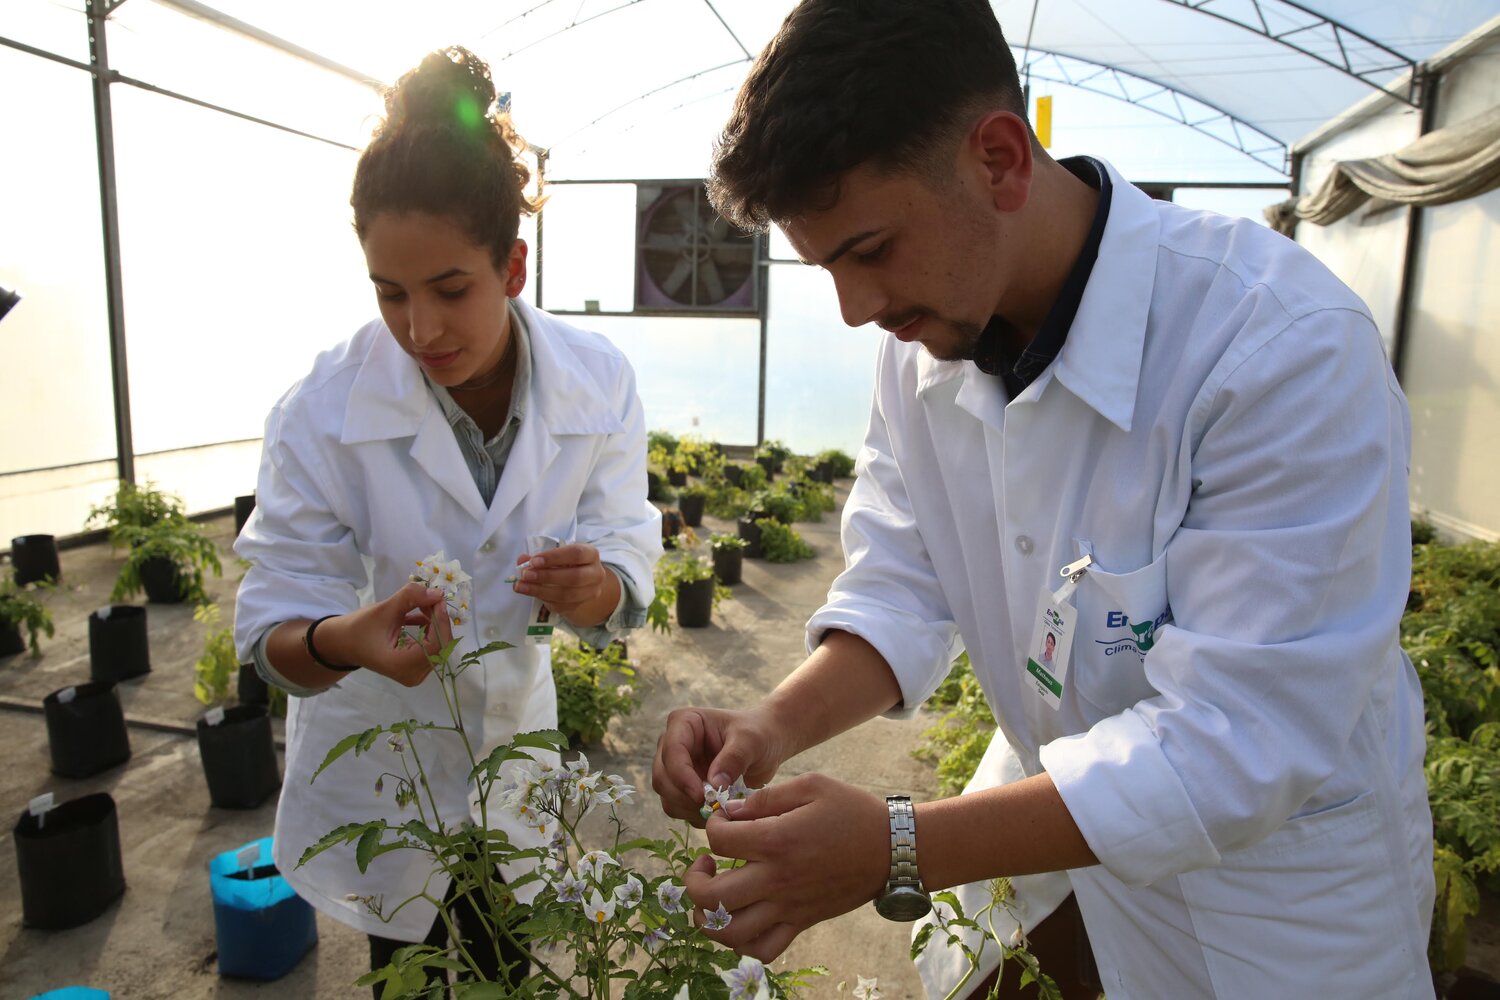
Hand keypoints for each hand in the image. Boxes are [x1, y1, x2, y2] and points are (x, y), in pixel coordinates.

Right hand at [321, 581, 452, 686]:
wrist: (344, 643)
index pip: (436, 646)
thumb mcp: (384, 609)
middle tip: (432, 598)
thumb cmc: (359, 628)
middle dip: (439, 620)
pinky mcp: (415, 667)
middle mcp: (411, 675)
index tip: (438, 599)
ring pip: (439, 646)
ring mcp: (414, 674)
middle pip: (440, 647)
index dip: (441, 621)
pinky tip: (420, 614)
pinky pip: (432, 647)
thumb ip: (410, 598)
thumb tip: (438, 593)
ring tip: (423, 604)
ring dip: (435, 622)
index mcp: (400, 665)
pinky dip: (430, 629)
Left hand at [512, 542, 613, 622]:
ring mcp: (590, 592)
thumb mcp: (556, 555)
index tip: (534, 561)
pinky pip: (561, 606)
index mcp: (591, 555)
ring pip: (566, 595)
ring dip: (541, 591)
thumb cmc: (566, 563)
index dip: (554, 558)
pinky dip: (544, 600)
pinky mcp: (580, 606)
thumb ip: (539, 557)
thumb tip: (522, 560)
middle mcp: (596, 574)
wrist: (581, 582)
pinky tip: (531, 593)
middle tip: (526, 575)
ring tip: (522, 586)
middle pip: (574, 577)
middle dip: (547, 576)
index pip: (576, 554)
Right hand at [652, 706, 788, 823]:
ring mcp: (675, 767)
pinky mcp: (681, 787)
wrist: (766, 745)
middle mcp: (672, 744)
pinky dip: (694, 815)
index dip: (681, 776)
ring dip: (689, 809)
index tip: (702, 795)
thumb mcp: (751, 741)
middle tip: (714, 806)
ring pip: (666, 796)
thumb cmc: (758, 734)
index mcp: (684, 723)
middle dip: (685, 796)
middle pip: (662, 777)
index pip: (672, 751)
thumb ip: (734, 758)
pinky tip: (717, 811)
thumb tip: (714, 784)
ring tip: (719, 807)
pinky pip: (677, 808)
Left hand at [684, 773, 889, 961]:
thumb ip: (766, 798)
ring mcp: (788, 907)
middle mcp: (778, 880)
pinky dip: (740, 941)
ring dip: (708, 917)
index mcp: (778, 841)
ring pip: (729, 932)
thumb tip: (729, 812)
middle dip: (694, 879)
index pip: (719, 840)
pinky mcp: (801, 924)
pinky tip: (740, 917)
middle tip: (706, 863)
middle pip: (712, 896)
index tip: (725, 818)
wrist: (893, 849)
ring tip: (714, 896)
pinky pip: (762, 949)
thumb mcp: (812, 786)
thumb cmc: (852, 811)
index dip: (712, 824)